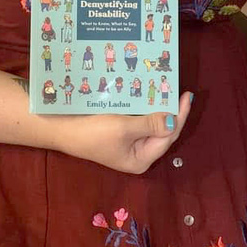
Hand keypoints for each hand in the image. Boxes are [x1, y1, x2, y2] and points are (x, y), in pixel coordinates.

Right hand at [56, 91, 192, 173]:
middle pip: (161, 130)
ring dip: (157, 106)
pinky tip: (148, 92)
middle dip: (170, 111)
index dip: (179, 115)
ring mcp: (128, 142)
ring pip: (150, 123)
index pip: (168, 135)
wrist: (59, 129)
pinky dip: (144, 106)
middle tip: (178, 88)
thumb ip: (150, 125)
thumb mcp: (124, 128)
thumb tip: (172, 120)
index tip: (186, 95)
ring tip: (167, 87)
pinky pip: (138, 119)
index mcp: (142, 158)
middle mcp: (137, 152)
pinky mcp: (119, 131)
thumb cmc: (92, 131)